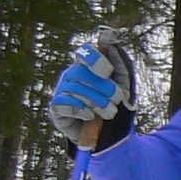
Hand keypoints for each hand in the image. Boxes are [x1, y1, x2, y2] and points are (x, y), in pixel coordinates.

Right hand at [48, 28, 137, 150]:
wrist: (108, 134)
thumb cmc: (115, 105)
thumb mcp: (124, 85)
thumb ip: (121, 65)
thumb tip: (112, 45)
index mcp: (87, 66)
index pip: (85, 52)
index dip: (95, 60)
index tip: (108, 73)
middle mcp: (71, 75)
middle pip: (80, 73)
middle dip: (103, 87)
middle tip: (117, 100)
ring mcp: (62, 91)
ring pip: (75, 90)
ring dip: (97, 103)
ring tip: (109, 113)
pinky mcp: (56, 109)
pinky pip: (64, 104)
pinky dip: (81, 110)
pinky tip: (90, 117)